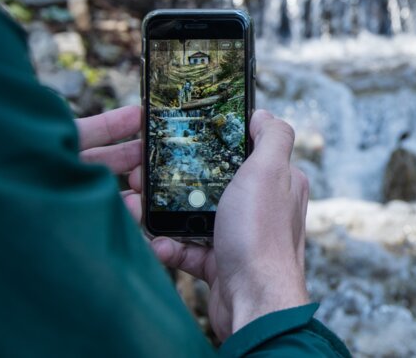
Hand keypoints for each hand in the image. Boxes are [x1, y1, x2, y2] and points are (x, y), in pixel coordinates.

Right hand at [77, 107, 310, 339]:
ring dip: (166, 212)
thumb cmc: (261, 236)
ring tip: (137, 204)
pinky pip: (189, 248)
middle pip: (215, 181)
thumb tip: (263, 115)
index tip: (184, 134)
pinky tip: (159, 244)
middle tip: (145, 172)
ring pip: (197, 215)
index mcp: (278, 181)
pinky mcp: (222, 263)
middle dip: (179, 178)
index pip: (247, 149)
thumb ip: (273, 137)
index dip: (217, 140)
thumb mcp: (269, 172)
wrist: (255, 301)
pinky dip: (171, 246)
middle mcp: (262, 206)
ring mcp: (241, 236)